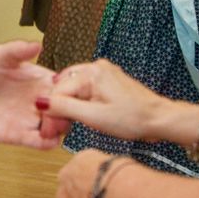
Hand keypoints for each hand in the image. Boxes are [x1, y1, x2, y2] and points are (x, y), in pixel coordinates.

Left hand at [0, 41, 69, 148]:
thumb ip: (17, 49)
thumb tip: (37, 44)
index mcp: (43, 81)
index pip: (68, 86)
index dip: (72, 89)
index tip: (66, 91)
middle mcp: (42, 101)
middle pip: (69, 109)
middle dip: (69, 111)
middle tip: (58, 111)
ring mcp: (33, 119)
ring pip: (60, 128)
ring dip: (60, 128)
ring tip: (47, 124)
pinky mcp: (22, 136)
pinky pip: (43, 143)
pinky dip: (48, 142)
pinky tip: (42, 136)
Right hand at [46, 59, 179, 142]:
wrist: (158, 119)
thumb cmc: (132, 118)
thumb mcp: (93, 116)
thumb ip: (65, 108)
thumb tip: (40, 102)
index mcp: (91, 72)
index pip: (58, 90)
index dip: (50, 111)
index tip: (47, 130)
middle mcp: (96, 67)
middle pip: (64, 86)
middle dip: (57, 107)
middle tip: (55, 130)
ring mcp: (103, 72)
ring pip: (73, 87)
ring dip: (68, 105)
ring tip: (66, 124)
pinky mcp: (108, 80)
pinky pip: (85, 88)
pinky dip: (79, 102)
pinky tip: (80, 115)